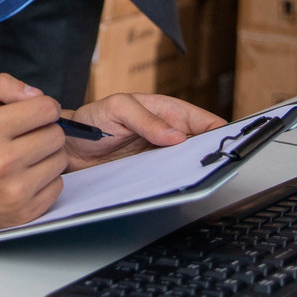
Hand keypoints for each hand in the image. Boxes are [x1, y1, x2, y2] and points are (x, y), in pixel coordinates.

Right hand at [0, 74, 67, 238]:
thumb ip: (1, 87)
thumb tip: (36, 94)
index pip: (46, 109)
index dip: (43, 107)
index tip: (35, 114)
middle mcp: (1, 161)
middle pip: (56, 135)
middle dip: (45, 131)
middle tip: (26, 137)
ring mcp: (13, 191)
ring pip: (60, 160)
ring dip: (47, 156)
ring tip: (23, 158)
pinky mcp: (22, 213)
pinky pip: (56, 186)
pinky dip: (44, 181)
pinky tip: (23, 178)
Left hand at [64, 94, 223, 170]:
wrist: (69, 147)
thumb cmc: (92, 120)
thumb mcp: (117, 109)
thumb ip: (145, 118)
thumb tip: (176, 135)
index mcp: (166, 111)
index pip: (202, 120)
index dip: (219, 131)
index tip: (228, 144)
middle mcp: (167, 133)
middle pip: (200, 145)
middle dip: (209, 154)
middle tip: (213, 166)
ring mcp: (160, 155)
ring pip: (187, 164)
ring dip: (192, 171)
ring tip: (195, 178)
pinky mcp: (150, 174)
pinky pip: (169, 179)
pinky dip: (175, 183)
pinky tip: (174, 188)